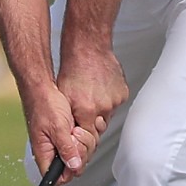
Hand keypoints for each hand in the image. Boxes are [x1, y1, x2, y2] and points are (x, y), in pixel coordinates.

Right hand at [19, 80, 102, 185]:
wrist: (43, 88)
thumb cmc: (44, 104)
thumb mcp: (58, 127)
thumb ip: (66, 148)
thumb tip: (74, 167)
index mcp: (44, 153)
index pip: (56, 179)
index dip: (69, 171)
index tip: (76, 158)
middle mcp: (51, 151)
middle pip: (72, 167)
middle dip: (80, 152)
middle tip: (75, 136)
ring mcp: (59, 144)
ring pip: (78, 155)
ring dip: (83, 142)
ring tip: (76, 128)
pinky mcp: (65, 136)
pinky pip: (79, 144)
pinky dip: (83, 136)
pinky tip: (78, 126)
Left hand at [57, 48, 128, 162]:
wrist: (88, 48)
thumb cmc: (73, 69)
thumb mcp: (62, 97)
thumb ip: (68, 118)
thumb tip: (69, 133)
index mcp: (87, 110)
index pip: (89, 136)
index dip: (84, 135)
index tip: (80, 131)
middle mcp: (103, 107)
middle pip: (100, 126)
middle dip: (92, 123)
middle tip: (85, 109)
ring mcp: (115, 100)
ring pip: (108, 114)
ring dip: (100, 109)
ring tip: (91, 94)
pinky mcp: (122, 93)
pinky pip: (115, 103)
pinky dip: (108, 99)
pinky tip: (100, 89)